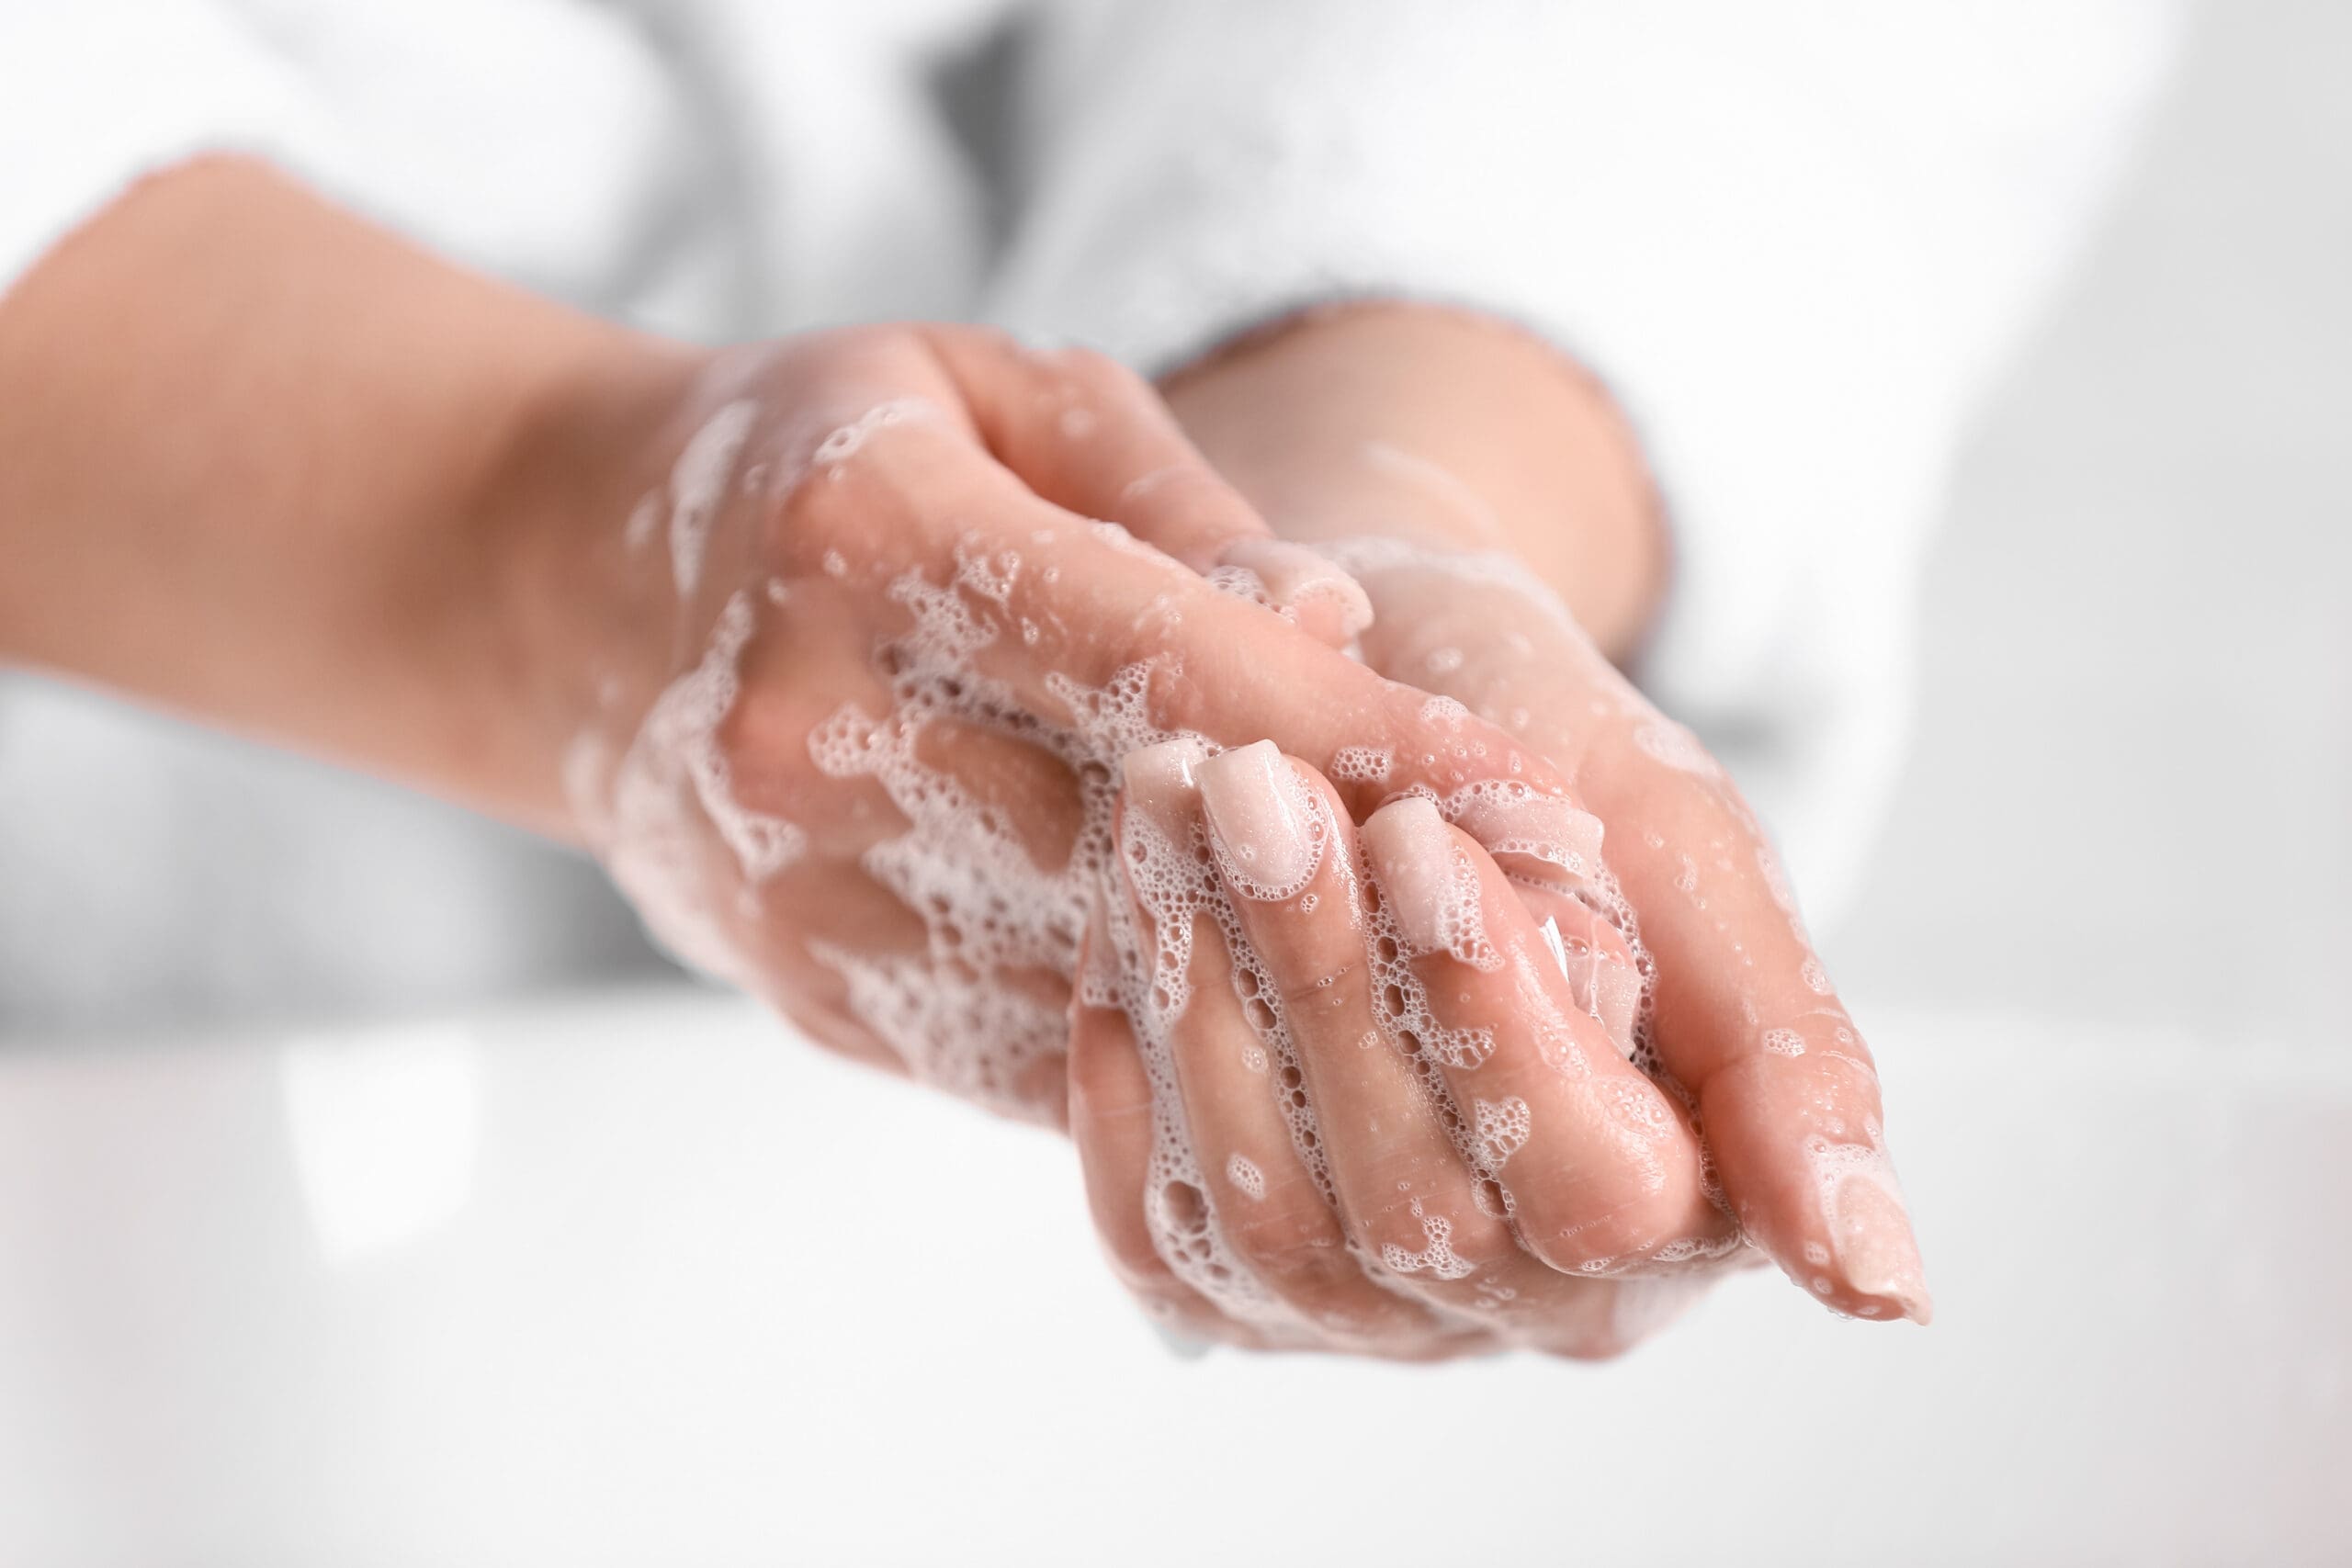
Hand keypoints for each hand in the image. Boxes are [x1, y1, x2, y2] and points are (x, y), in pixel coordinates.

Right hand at [535, 325, 1579, 1124]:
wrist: (571, 603)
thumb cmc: (829, 462)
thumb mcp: (993, 390)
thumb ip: (1172, 500)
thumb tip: (1332, 631)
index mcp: (869, 540)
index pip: (1168, 664)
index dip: (1371, 739)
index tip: (1535, 795)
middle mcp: (817, 731)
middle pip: (1147, 840)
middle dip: (1367, 882)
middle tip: (1555, 912)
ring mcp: (806, 888)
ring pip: (1104, 977)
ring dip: (1295, 991)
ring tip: (1468, 992)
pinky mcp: (820, 994)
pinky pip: (1043, 1048)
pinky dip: (1185, 1042)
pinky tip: (1306, 1031)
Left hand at [1162, 303, 1931, 1329]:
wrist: (1396, 703)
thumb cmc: (1558, 754)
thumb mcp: (1688, 849)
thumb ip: (1790, 1057)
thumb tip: (1890, 1294)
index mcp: (1686, 1208)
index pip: (1597, 1188)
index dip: (1500, 1024)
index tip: (1421, 837)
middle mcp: (1525, 1294)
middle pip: (1415, 1211)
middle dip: (1320, 979)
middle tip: (1247, 779)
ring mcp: (1367, 1301)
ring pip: (1271, 1228)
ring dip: (1205, 1001)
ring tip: (1169, 799)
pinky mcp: (1232, 1268)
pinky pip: (1155, 1227)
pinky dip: (1127, 1068)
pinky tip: (1125, 910)